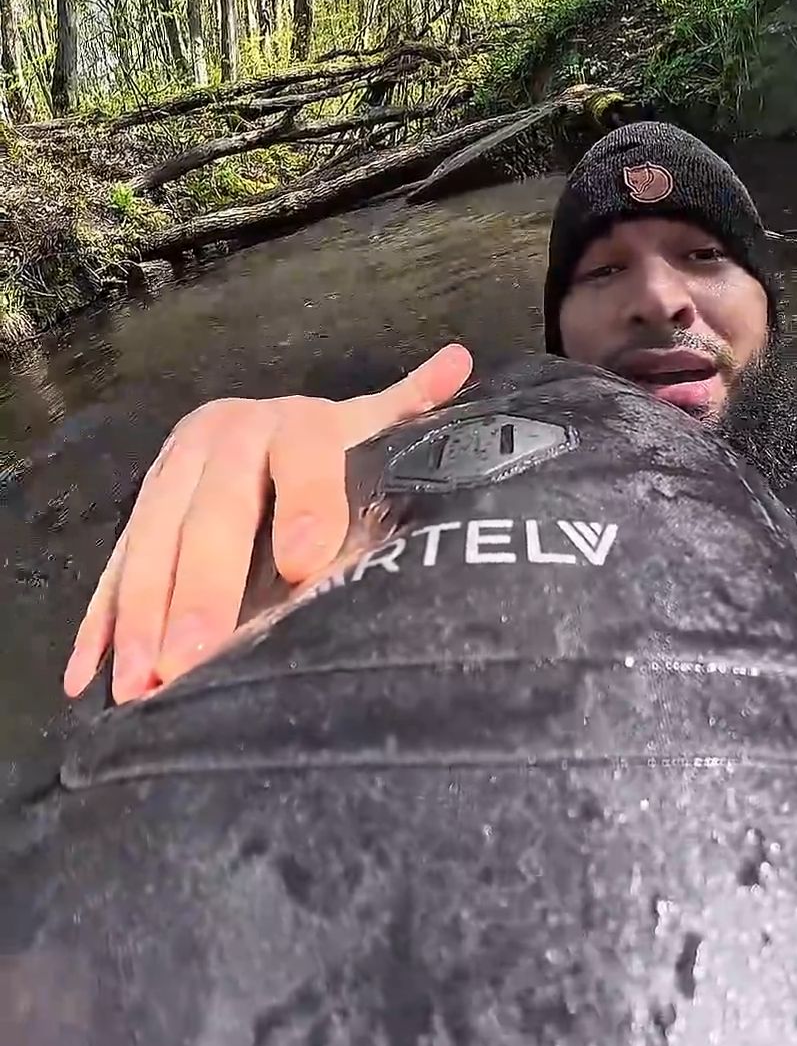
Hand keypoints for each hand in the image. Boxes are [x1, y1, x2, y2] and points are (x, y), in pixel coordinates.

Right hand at [63, 342, 473, 704]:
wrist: (254, 426)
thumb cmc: (328, 446)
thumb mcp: (367, 427)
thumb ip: (408, 408)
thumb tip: (459, 362)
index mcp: (293, 424)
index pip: (303, 460)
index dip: (306, 507)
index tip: (306, 566)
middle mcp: (224, 439)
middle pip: (212, 516)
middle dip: (201, 589)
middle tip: (195, 656)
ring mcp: (173, 475)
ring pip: (152, 545)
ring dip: (140, 617)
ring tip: (140, 684)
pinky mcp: (139, 512)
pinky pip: (115, 569)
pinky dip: (99, 624)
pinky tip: (89, 678)